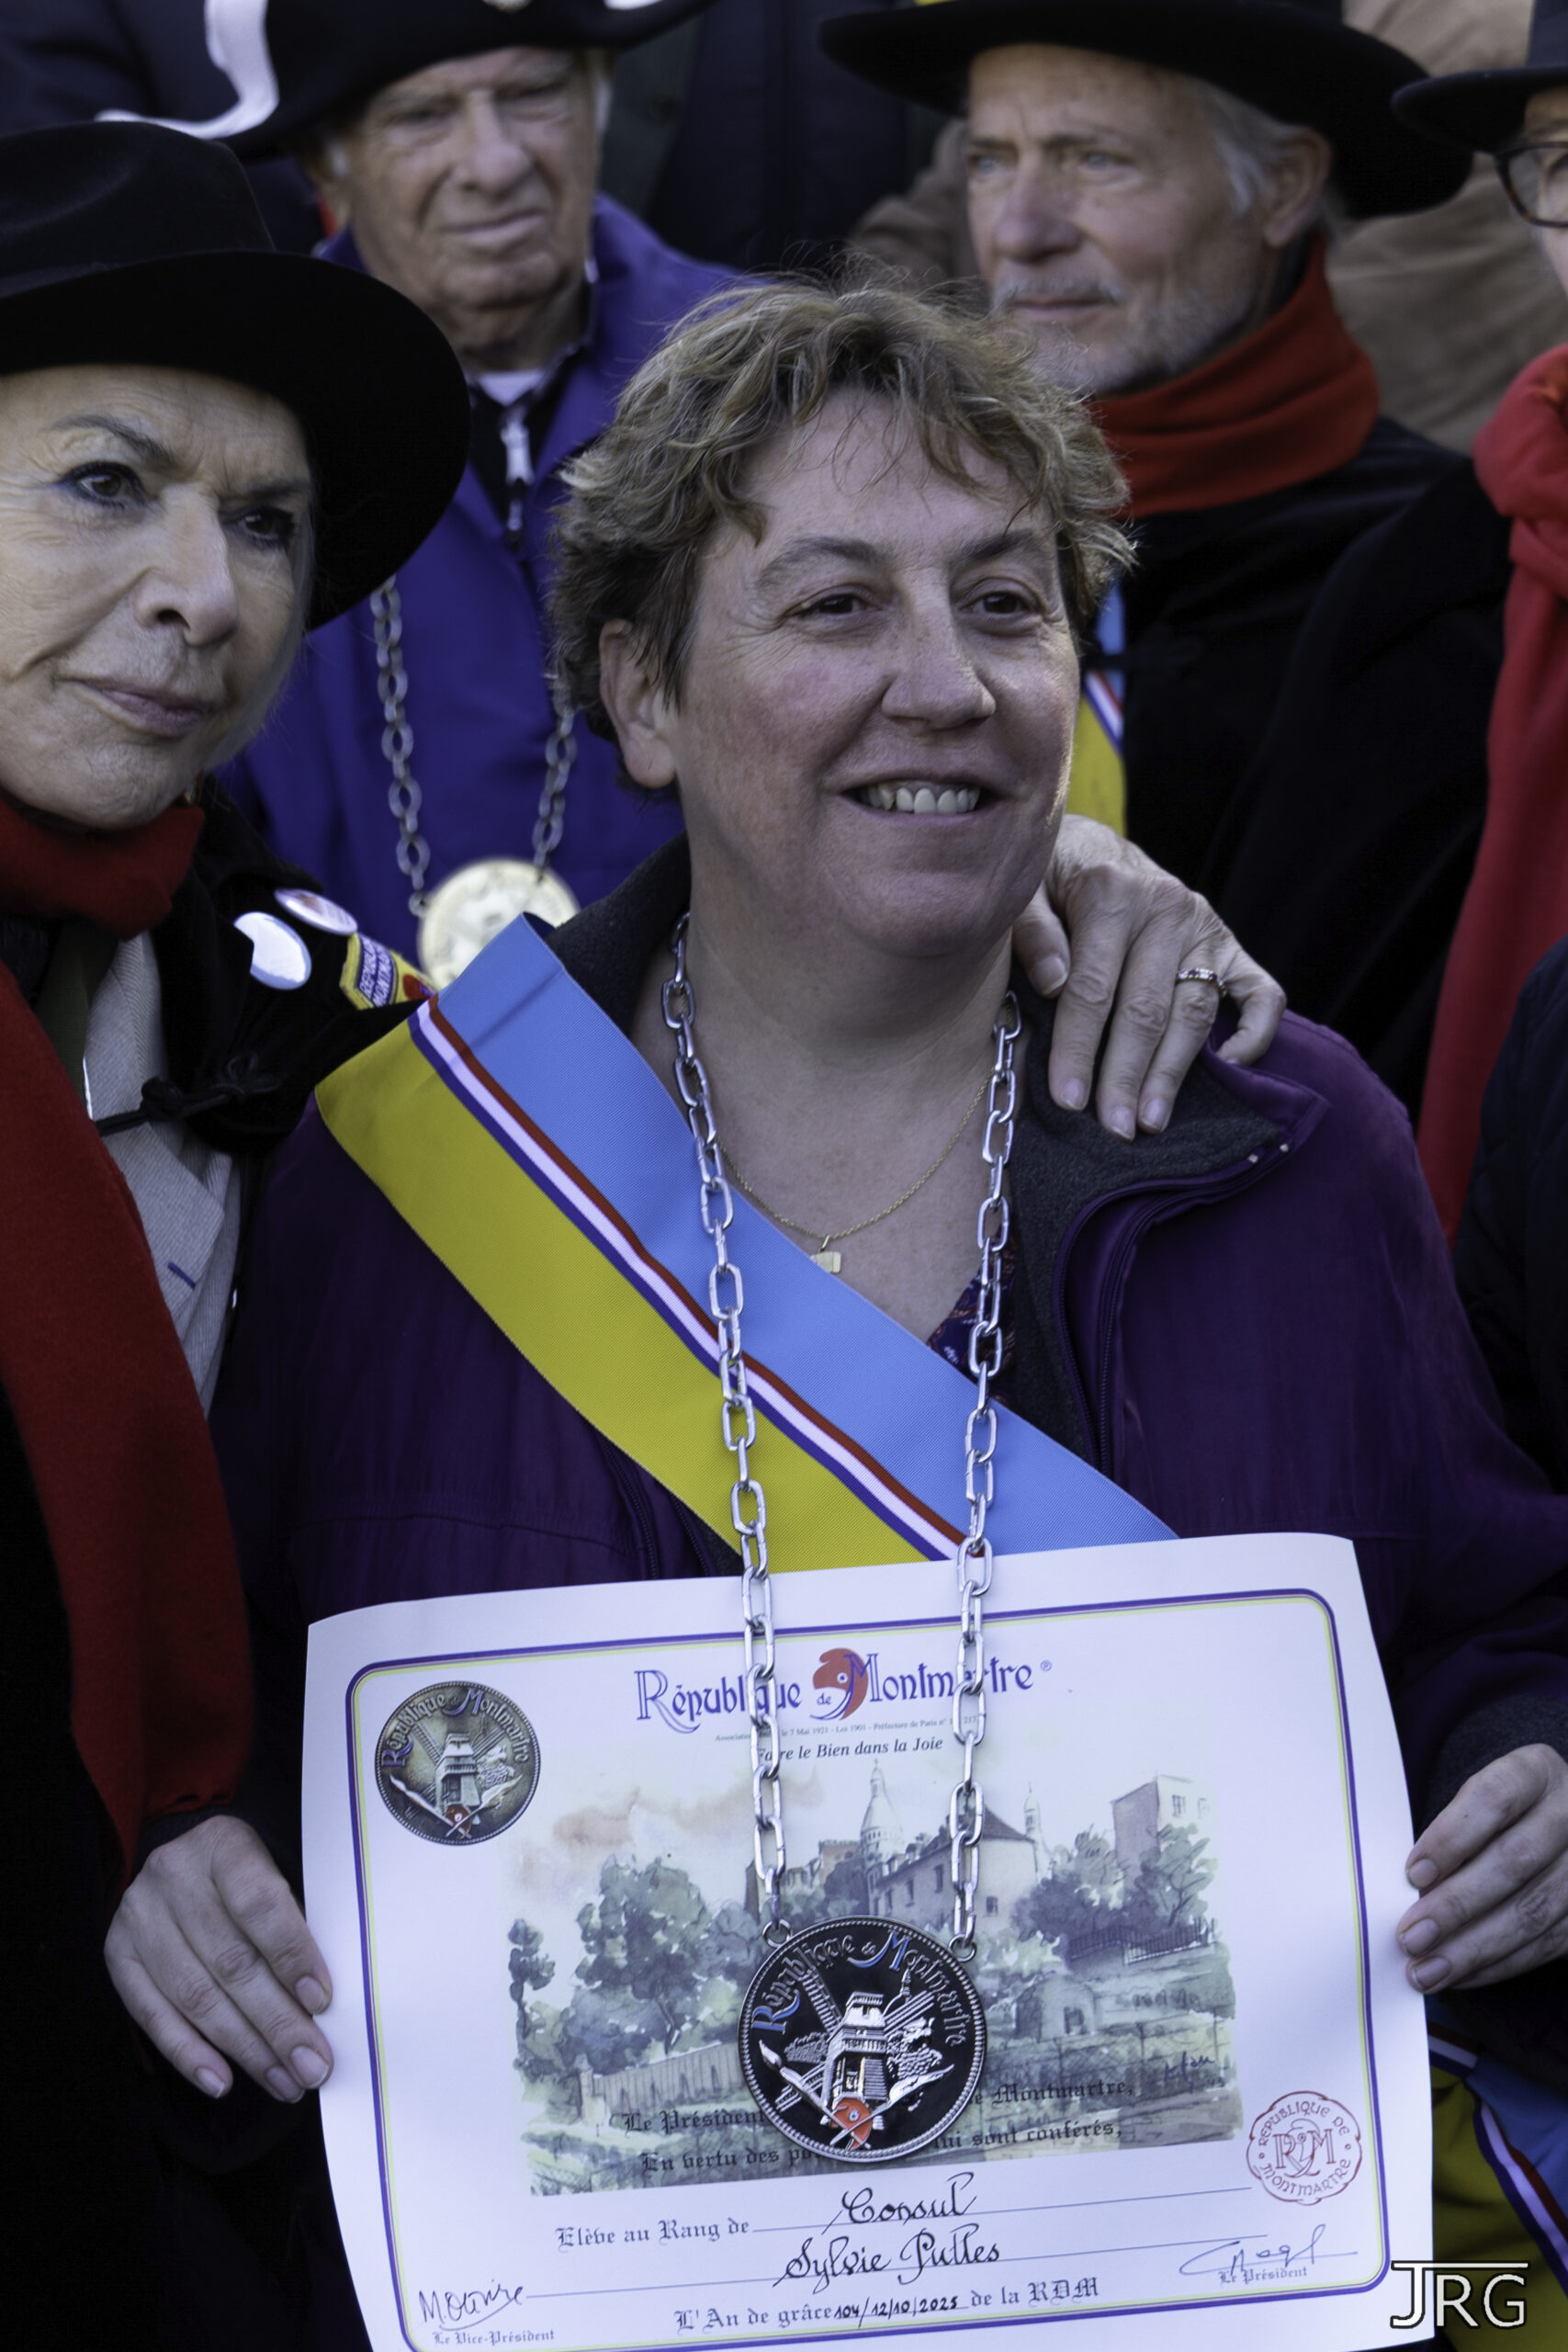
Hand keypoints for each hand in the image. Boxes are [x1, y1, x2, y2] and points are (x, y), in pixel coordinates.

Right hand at [105, 1817, 333, 2101]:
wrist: (187, 1861)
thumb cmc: (248, 1878)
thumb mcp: (278, 1873)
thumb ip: (297, 1925)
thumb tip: (322, 2004)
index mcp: (223, 1845)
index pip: (259, 1903)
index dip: (291, 1954)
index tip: (321, 2001)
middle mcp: (174, 1876)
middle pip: (230, 1960)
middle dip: (277, 2022)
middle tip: (313, 2064)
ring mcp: (139, 1916)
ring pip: (196, 1995)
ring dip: (244, 2049)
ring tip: (284, 2081)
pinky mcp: (118, 1954)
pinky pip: (152, 2015)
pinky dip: (190, 2055)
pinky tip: (222, 2081)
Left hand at [1017, 816, 1284, 1137]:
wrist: (1092, 845)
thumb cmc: (1049, 879)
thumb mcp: (1023, 891)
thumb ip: (1033, 933)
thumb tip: (1055, 984)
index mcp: (1112, 891)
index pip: (1094, 987)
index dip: (1079, 1047)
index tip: (1067, 1099)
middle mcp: (1167, 907)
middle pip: (1147, 1008)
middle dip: (1127, 1074)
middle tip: (1113, 1128)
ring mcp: (1206, 928)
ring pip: (1195, 1011)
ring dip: (1174, 1071)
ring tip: (1152, 1120)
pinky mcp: (1230, 945)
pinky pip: (1261, 992)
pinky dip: (1254, 1033)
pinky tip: (1229, 1069)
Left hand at [1397, 1745, 1567, 1990]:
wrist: (1557, 1828)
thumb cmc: (1498, 1816)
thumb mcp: (1479, 1802)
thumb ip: (1451, 1833)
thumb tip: (1411, 1889)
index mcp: (1536, 1772)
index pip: (1494, 1798)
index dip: (1452, 1837)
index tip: (1413, 1873)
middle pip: (1513, 1861)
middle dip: (1457, 1905)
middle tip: (1411, 1936)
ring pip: (1532, 1912)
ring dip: (1473, 1948)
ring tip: (1427, 1969)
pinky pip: (1546, 1945)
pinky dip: (1498, 1965)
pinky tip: (1460, 1974)